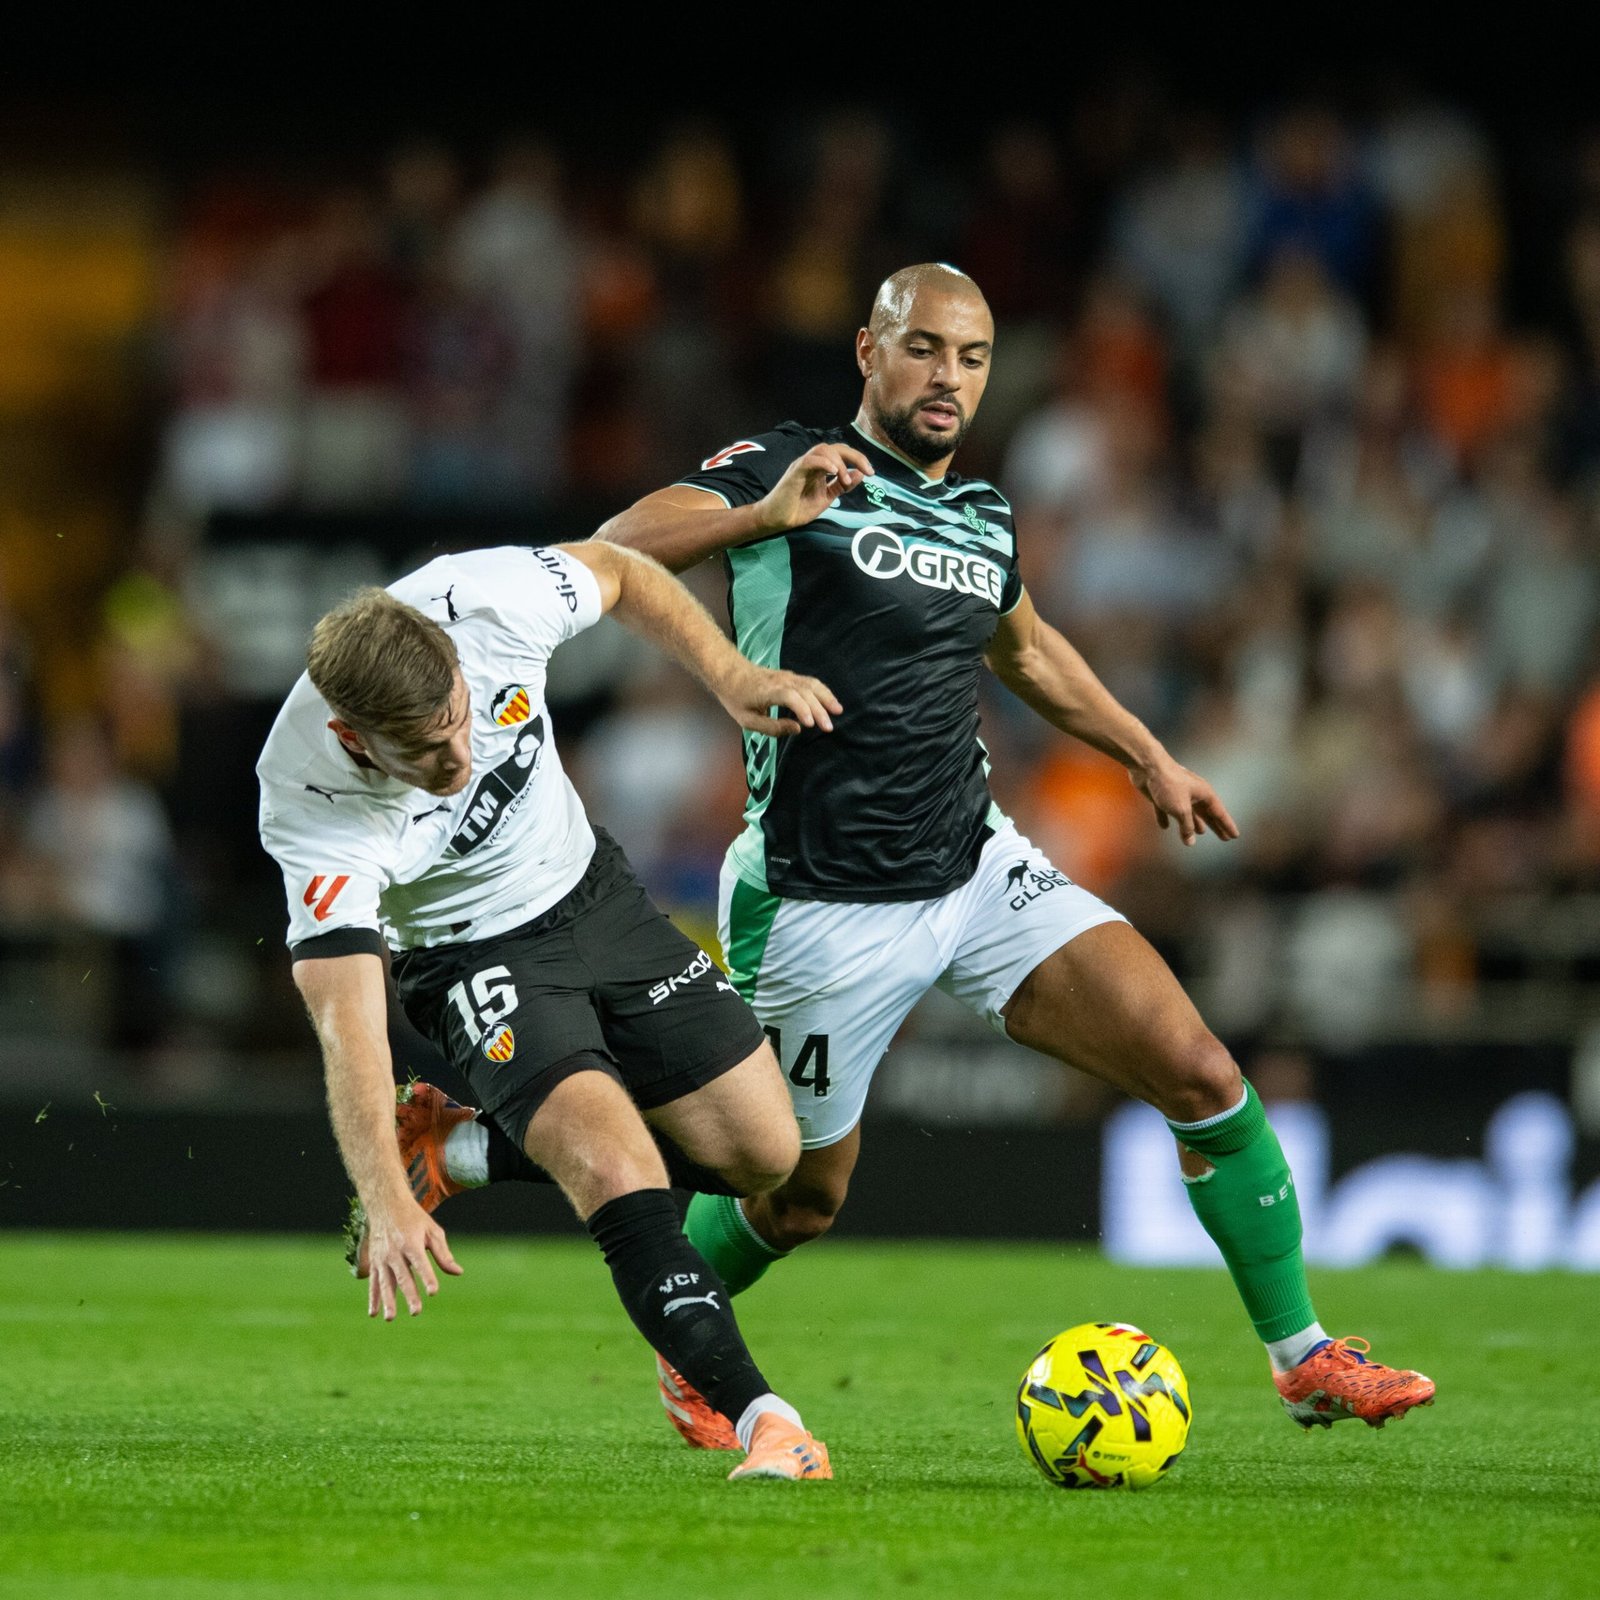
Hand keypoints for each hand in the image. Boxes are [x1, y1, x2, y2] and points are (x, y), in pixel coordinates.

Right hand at [364, 1197, 461, 1320]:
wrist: (386, 1205)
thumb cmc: (414, 1219)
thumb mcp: (432, 1231)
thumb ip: (443, 1254)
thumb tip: (458, 1272)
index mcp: (412, 1243)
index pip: (421, 1263)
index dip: (427, 1277)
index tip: (434, 1292)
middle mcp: (395, 1252)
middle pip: (403, 1276)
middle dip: (409, 1294)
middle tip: (416, 1311)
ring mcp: (383, 1258)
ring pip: (385, 1282)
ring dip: (388, 1301)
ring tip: (391, 1318)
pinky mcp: (375, 1262)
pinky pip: (373, 1283)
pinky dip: (373, 1298)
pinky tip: (374, 1313)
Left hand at [714, 662, 841, 736]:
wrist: (730, 672)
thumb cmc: (737, 698)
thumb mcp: (747, 720)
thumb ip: (772, 728)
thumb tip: (797, 730)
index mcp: (768, 692)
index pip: (790, 697)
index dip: (802, 709)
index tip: (809, 725)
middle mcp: (781, 681)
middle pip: (805, 692)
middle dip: (819, 710)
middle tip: (828, 728)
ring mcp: (788, 676)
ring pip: (812, 685)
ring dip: (826, 698)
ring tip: (838, 711)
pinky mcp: (791, 676)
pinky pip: (811, 682)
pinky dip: (823, 692)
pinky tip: (830, 702)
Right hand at [755, 444, 874, 532]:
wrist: (778, 520)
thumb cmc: (798, 508)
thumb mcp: (827, 497)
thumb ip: (842, 486)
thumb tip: (861, 474)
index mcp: (821, 467)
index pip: (842, 453)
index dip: (858, 459)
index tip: (871, 472)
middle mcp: (813, 463)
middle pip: (836, 447)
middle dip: (855, 456)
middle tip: (868, 471)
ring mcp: (803, 465)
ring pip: (823, 449)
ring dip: (840, 462)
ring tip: (845, 479)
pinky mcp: (794, 472)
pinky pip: (810, 460)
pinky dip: (824, 463)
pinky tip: (835, 472)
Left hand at [1130, 757, 1239, 846]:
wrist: (1148, 766)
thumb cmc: (1169, 785)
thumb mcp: (1181, 810)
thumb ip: (1187, 827)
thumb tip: (1190, 842)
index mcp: (1204, 794)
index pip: (1219, 813)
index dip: (1227, 825)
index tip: (1235, 836)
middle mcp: (1193, 793)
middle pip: (1206, 814)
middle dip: (1215, 826)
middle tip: (1224, 838)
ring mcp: (1177, 793)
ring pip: (1188, 812)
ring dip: (1194, 823)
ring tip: (1201, 832)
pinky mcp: (1161, 795)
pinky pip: (1165, 810)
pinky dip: (1165, 818)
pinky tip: (1164, 827)